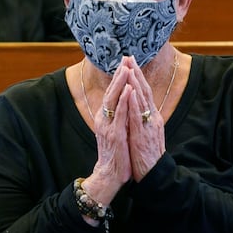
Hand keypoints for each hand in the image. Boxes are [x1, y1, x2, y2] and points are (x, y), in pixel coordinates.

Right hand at [86, 63, 132, 204]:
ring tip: (126, 67)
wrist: (109, 174)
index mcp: (105, 117)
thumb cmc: (115, 153)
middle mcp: (104, 118)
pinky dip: (124, 101)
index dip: (118, 76)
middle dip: (119, 74)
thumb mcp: (115, 130)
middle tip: (126, 58)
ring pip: (114, 100)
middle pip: (112, 91)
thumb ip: (117, 116)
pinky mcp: (115, 135)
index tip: (125, 61)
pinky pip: (120, 115)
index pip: (112, 92)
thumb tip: (124, 101)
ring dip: (120, 83)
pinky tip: (128, 90)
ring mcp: (108, 126)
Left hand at [121, 56, 165, 180]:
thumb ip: (142, 119)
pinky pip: (137, 115)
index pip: (144, 92)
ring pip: (142, 100)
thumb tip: (135, 107)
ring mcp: (148, 125)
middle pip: (144, 91)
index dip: (138, 77)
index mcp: (152, 117)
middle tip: (129, 57)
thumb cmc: (146, 155)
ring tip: (129, 67)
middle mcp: (152, 118)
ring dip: (135, 82)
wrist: (153, 174)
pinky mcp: (142, 135)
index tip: (131, 62)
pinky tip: (130, 91)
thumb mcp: (144, 133)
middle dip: (136, 73)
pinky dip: (134, 102)